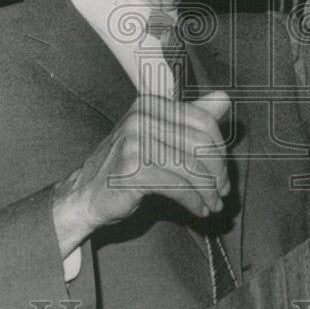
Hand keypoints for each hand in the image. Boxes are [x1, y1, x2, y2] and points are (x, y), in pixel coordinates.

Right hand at [51, 91, 230, 257]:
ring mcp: (135, 142)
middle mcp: (142, 117)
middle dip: (217, 172)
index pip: (203, 121)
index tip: (223, 171)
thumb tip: (224, 98)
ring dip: (208, 191)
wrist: (86, 194)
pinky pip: (178, 187)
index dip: (220, 149)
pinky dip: (194, 201)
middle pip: (200, 144)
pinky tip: (199, 209)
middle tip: (222, 191)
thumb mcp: (158, 135)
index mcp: (151, 104)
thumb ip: (191, 116)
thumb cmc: (126, 165)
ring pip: (191, 168)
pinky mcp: (133, 170)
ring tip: (214, 204)